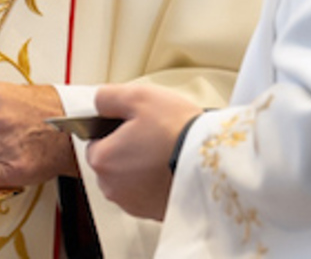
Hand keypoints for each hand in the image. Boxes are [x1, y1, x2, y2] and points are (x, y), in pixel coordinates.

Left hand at [87, 83, 204, 219]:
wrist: (214, 162)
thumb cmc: (177, 131)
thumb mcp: (138, 97)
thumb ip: (108, 97)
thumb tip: (99, 103)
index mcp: (102, 160)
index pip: (95, 141)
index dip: (115, 128)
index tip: (135, 124)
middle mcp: (113, 188)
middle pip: (112, 162)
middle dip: (127, 149)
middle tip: (153, 135)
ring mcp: (134, 204)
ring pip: (129, 179)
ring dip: (142, 167)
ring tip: (166, 151)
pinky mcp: (155, 213)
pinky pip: (148, 194)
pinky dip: (157, 183)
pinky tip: (172, 168)